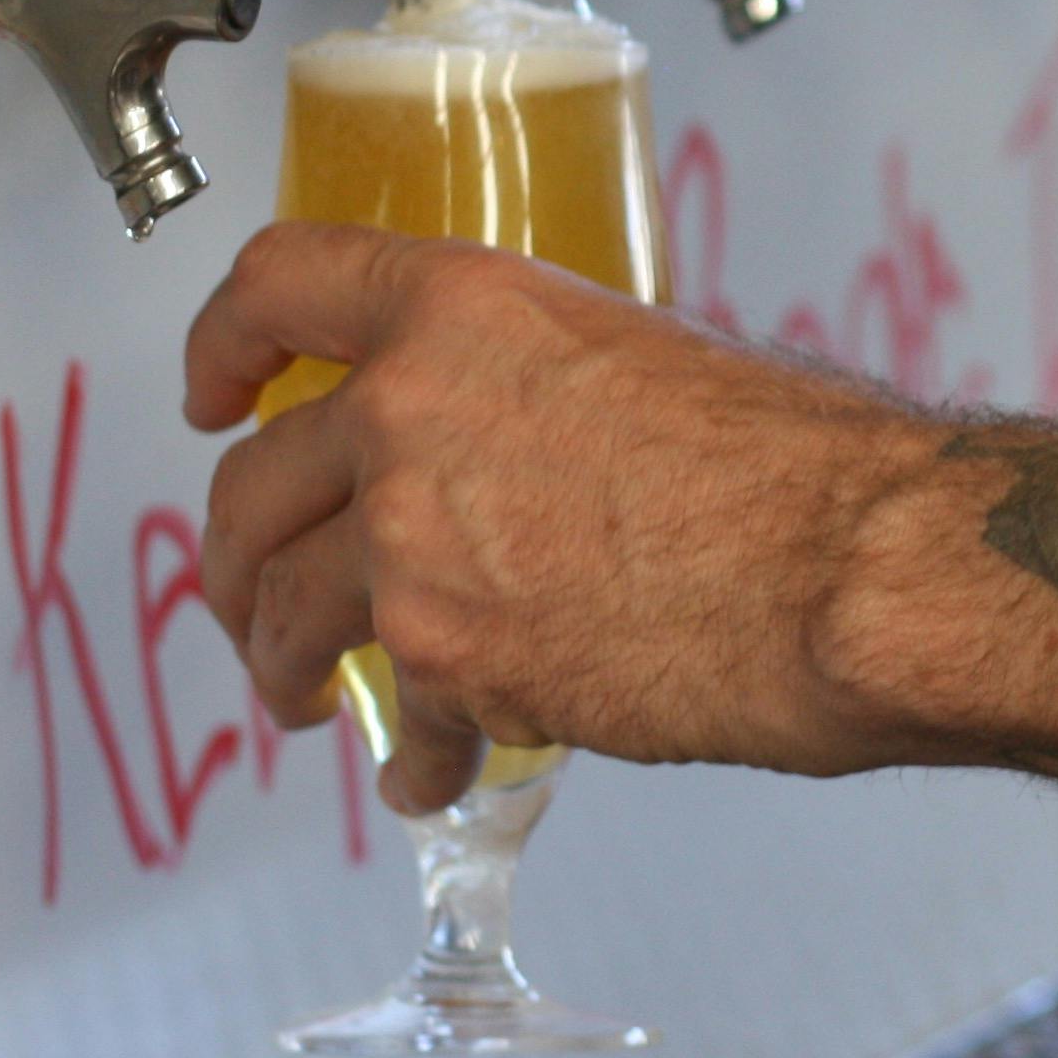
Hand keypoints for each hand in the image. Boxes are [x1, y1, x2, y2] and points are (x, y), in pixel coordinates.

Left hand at [184, 217, 937, 811]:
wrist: (846, 573)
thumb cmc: (796, 465)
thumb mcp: (647, 356)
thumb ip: (543, 386)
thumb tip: (526, 432)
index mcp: (460, 310)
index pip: (280, 285)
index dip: (222, 337)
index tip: (212, 390)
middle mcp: (409, 413)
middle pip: (250, 483)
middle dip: (236, 553)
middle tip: (252, 589)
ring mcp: (412, 542)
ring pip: (284, 610)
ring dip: (282, 664)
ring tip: (309, 697)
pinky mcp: (448, 660)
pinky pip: (396, 718)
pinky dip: (414, 758)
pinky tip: (436, 772)